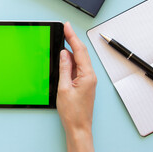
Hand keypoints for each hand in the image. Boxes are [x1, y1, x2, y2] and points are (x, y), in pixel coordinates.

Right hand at [57, 22, 96, 151]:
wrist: (79, 127)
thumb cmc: (72, 112)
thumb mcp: (63, 88)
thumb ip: (64, 68)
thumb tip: (64, 53)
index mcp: (87, 75)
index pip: (79, 50)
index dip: (72, 36)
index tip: (67, 26)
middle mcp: (90, 75)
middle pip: (81, 52)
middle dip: (72, 39)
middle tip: (64, 28)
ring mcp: (88, 79)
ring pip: (80, 59)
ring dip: (71, 50)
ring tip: (62, 40)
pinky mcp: (85, 83)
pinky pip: (78, 67)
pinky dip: (71, 60)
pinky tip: (64, 57)